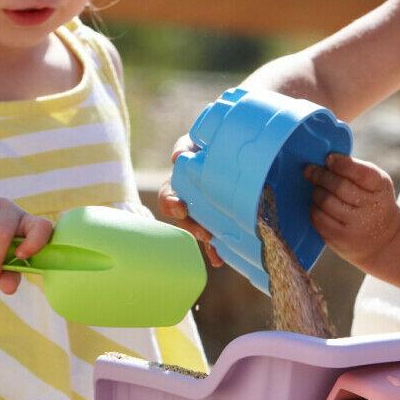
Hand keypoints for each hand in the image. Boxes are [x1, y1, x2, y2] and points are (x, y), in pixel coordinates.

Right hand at [156, 132, 222, 267]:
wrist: (231, 147)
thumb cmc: (210, 141)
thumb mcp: (196, 140)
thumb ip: (185, 146)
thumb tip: (177, 158)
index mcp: (180, 181)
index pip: (168, 195)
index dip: (171, 203)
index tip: (181, 209)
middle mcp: (187, 197)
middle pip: (183, 219)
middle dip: (191, 227)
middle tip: (204, 233)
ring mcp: (202, 208)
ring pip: (198, 228)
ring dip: (204, 240)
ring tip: (213, 247)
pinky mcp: (218, 216)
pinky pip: (214, 235)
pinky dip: (215, 249)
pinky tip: (219, 260)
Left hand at [304, 153, 399, 268]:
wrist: (383, 240)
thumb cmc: (374, 202)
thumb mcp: (376, 184)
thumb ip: (356, 170)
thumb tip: (324, 160)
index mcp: (380, 188)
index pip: (361, 173)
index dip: (341, 164)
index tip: (328, 158)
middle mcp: (370, 208)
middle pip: (339, 186)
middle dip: (320, 175)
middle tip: (310, 170)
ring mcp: (355, 226)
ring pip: (325, 201)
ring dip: (317, 191)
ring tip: (318, 188)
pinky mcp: (340, 239)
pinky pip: (318, 218)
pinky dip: (314, 207)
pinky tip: (319, 205)